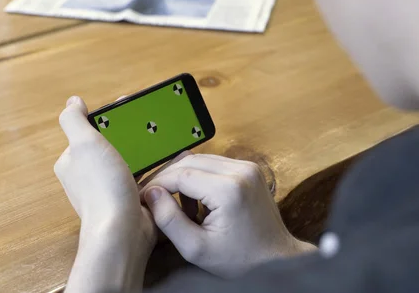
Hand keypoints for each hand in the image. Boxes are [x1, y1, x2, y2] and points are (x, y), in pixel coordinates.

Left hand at [54, 96, 156, 292]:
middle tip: (149, 123)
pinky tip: (168, 160)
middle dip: (130, 134)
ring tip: (162, 139)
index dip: (108, 118)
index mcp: (73, 162)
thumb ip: (74, 120)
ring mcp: (111, 188)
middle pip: (112, 145)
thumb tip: (73, 102)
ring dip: (145, 150)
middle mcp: (89, 176)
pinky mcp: (131, 199)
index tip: (128, 106)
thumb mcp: (84, 144)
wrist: (123, 230)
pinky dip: (155, 168)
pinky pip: (145, 176)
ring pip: (130, 160)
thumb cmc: (102, 188)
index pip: (89, 132)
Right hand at [139, 154, 316, 277]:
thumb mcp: (196, 248)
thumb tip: (150, 194)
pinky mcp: (250, 169)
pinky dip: (200, 177)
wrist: (276, 258)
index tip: (142, 199)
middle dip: (167, 178)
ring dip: (183, 177)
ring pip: (201, 160)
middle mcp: (241, 170)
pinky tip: (197, 201)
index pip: (180, 175)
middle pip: (189, 162)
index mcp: (228, 189)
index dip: (157, 184)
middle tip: (152, 198)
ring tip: (176, 205)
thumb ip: (169, 220)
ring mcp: (248, 166)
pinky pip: (215, 164)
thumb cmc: (239, 259)